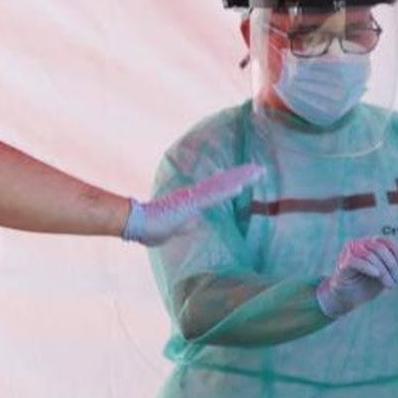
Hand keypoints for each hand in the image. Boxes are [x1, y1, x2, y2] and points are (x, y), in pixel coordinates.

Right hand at [125, 164, 264, 245]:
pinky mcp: (191, 201)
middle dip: (242, 176)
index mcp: (193, 200)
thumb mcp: (174, 228)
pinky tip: (242, 185)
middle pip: (223, 183)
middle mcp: (195, 195)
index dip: (232, 182)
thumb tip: (196, 220)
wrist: (137, 224)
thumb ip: (186, 223)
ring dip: (241, 178)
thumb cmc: (151, 228)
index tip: (246, 176)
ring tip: (258, 171)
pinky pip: (213, 194)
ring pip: (222, 185)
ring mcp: (194, 197)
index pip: (217, 189)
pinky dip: (228, 189)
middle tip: (260, 169)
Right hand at [316, 237, 397, 318]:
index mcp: (373, 243)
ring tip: (390, 285)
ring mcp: (350, 252)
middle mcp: (361, 243)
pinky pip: (357, 261)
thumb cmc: (368, 284)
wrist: (348, 297)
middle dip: (394, 266)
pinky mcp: (343, 263)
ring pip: (371, 256)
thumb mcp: (387, 275)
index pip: (389, 243)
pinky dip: (369, 267)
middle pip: (381, 249)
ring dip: (384, 272)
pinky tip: (377, 275)